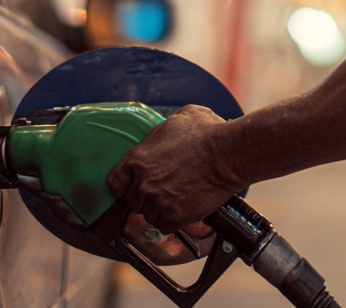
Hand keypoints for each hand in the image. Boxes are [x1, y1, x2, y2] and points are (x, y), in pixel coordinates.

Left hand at [107, 105, 236, 234]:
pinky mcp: (176, 216)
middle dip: (145, 197)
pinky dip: (172, 221)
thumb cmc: (208, 132)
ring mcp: (159, 202)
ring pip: (149, 215)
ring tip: (175, 199)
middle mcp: (144, 183)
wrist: (229, 153)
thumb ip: (161, 132)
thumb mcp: (179, 118)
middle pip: (132, 201)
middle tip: (162, 190)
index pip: (116, 182)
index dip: (125, 185)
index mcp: (138, 159)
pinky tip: (181, 210)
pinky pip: (165, 226)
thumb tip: (163, 134)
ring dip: (159, 210)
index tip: (133, 186)